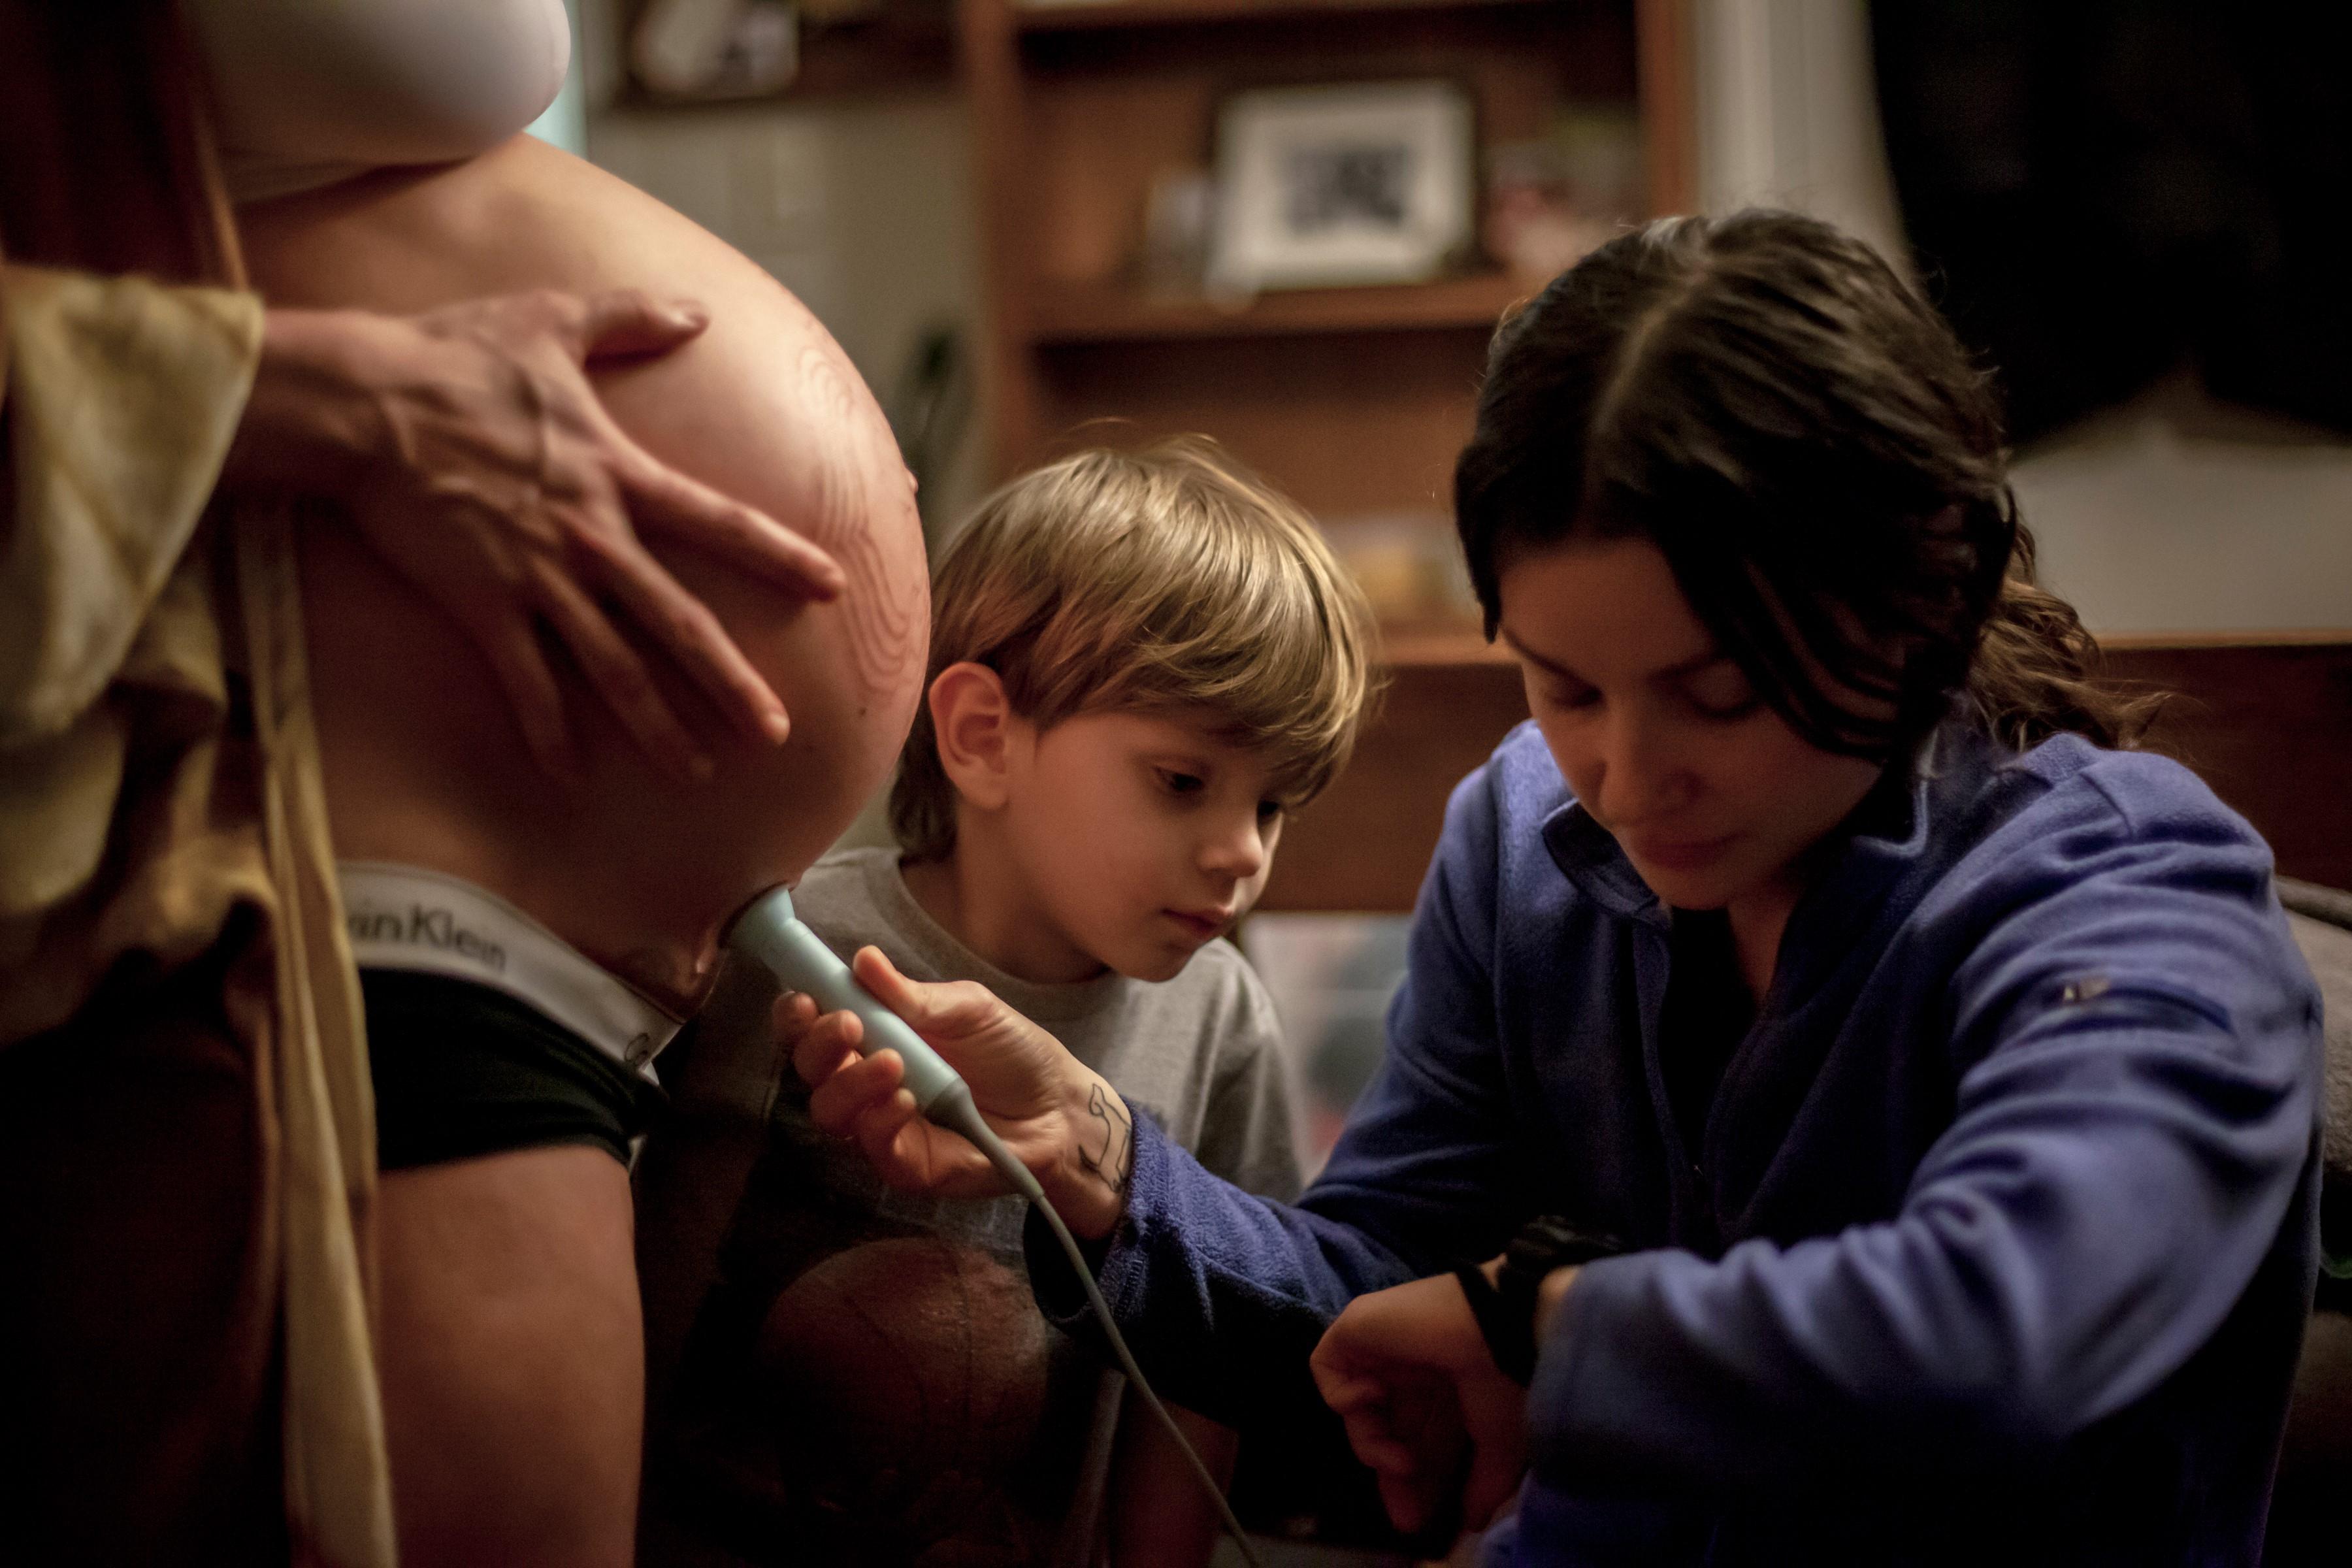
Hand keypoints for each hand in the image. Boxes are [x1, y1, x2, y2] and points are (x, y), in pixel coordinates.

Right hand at [229, 288, 846, 781]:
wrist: (364, 400)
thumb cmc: (452, 356)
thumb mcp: (552, 319)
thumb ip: (631, 318)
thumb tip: (695, 310)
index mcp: (618, 474)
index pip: (721, 521)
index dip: (781, 555)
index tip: (832, 586)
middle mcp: (592, 537)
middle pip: (680, 622)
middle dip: (731, 682)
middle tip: (776, 733)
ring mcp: (539, 577)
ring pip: (614, 668)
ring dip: (658, 727)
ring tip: (698, 772)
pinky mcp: (482, 606)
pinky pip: (525, 683)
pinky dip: (549, 733)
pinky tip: (572, 777)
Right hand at [782, 946, 1131, 1238]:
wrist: (1058, 1107)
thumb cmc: (1010, 1051)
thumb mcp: (968, 1009)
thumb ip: (914, 995)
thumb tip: (864, 959)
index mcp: (873, 1036)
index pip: (814, 1028)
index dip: (797, 1015)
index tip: (804, 999)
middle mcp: (866, 1082)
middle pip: (811, 1071)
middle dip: (819, 1046)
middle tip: (850, 1025)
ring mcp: (882, 1125)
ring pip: (831, 1112)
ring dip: (851, 1083)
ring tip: (893, 1062)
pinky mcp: (906, 1165)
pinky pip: (874, 1148)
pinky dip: (881, 1121)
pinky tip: (907, 1100)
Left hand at [1310, 1272, 1529, 1536]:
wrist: (1497, 1325)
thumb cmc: (1506, 1379)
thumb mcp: (1499, 1444)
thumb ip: (1482, 1483)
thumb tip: (1473, 1522)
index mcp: (1449, 1382)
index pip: (1421, 1436)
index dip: (1419, 1478)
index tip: (1421, 1518)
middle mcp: (1415, 1364)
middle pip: (1390, 1429)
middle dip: (1395, 1474)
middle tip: (1407, 1517)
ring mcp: (1384, 1345)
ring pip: (1360, 1410)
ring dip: (1376, 1446)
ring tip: (1403, 1463)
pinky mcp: (1356, 1325)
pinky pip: (1327, 1369)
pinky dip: (1343, 1394)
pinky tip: (1377, 1397)